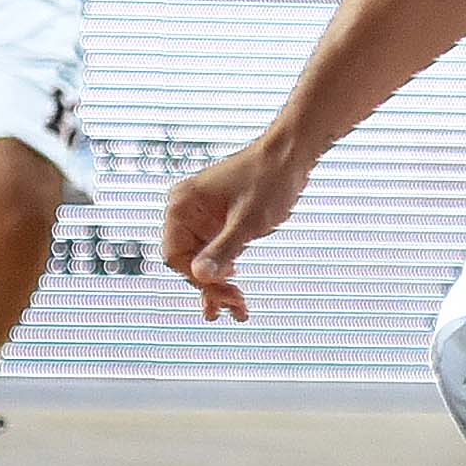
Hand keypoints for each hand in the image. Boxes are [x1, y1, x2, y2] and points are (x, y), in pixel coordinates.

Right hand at [163, 136, 313, 322]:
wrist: (291, 156)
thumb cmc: (269, 178)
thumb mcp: (247, 221)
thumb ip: (223, 250)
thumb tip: (199, 276)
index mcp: (182, 206)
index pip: (175, 257)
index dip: (197, 280)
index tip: (223, 294)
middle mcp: (186, 211)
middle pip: (187, 262)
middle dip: (211, 286)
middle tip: (236, 306)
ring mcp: (202, 217)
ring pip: (202, 261)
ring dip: (219, 285)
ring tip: (236, 309)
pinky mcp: (219, 222)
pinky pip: (215, 253)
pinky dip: (225, 272)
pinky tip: (233, 291)